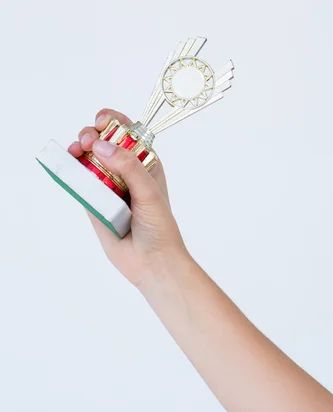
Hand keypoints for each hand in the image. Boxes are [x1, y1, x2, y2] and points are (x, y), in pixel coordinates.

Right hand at [68, 108, 186, 288]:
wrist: (152, 262)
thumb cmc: (159, 228)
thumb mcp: (149, 192)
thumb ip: (128, 166)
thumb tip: (101, 145)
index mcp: (145, 165)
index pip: (128, 134)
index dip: (114, 123)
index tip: (103, 122)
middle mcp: (125, 174)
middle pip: (103, 143)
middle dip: (91, 135)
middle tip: (85, 142)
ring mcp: (108, 189)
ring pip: (88, 161)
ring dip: (78, 151)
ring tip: (75, 152)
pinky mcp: (94, 204)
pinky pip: (79, 184)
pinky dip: (71, 173)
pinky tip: (67, 166)